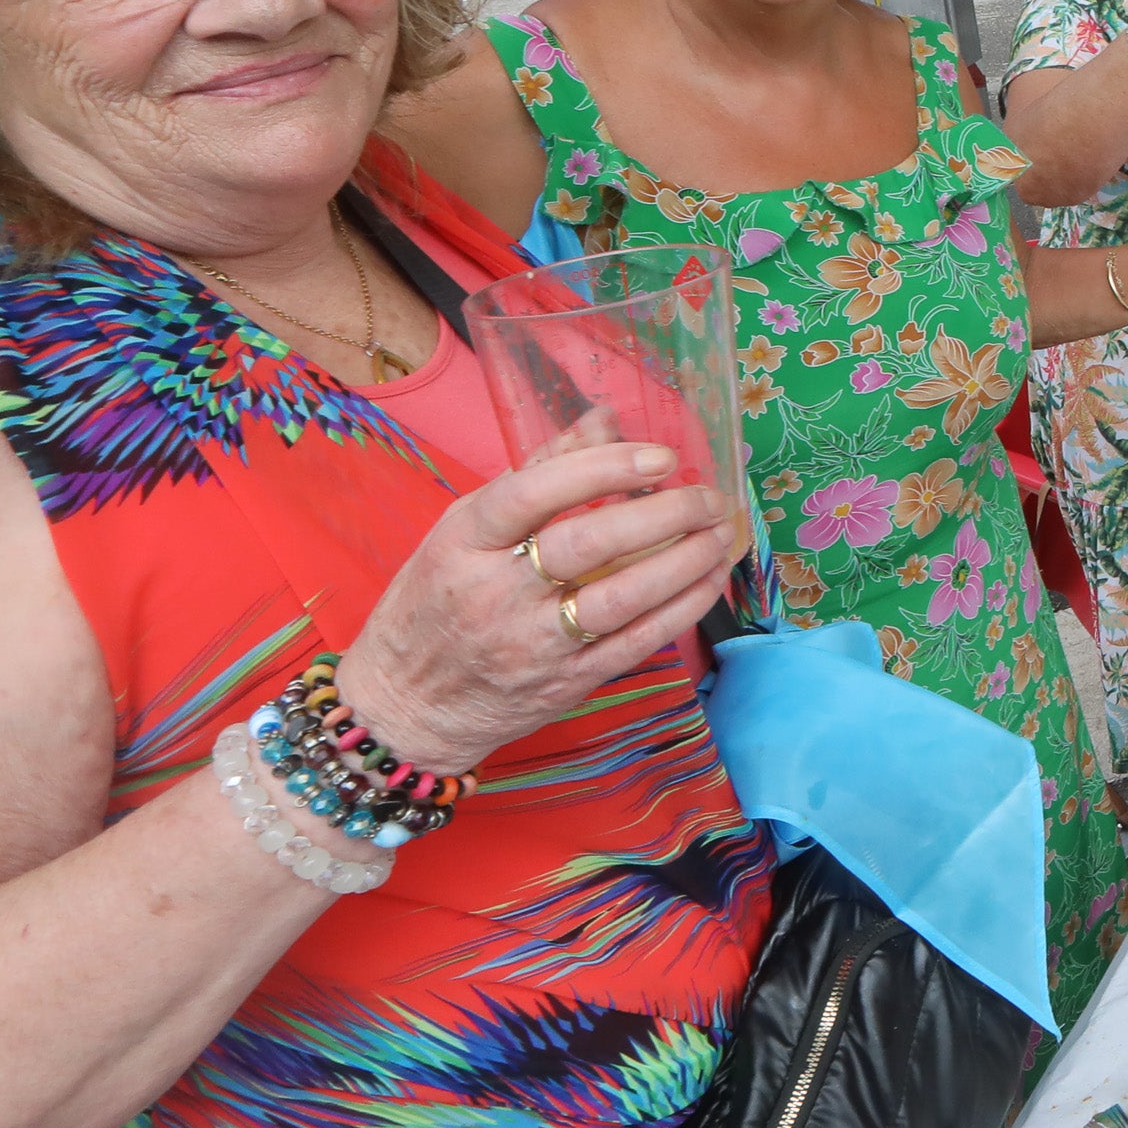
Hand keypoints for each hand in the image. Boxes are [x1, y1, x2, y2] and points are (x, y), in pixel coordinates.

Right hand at [334, 437, 738, 775]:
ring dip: (686, 561)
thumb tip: (604, 420)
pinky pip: (635, 643)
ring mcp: (532, 643)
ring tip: (722, 532)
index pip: (535, 493)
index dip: (603, 469)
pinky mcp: (564, 682)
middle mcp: (497, 592)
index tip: (661, 457)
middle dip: (665, 514)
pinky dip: (681, 608)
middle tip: (709, 495)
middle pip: (590, 544)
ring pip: (623, 597)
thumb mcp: (461, 530)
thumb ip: (539, 472)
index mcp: (465, 542)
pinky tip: (709, 579)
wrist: (405, 707)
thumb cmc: (434, 603)